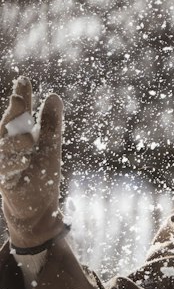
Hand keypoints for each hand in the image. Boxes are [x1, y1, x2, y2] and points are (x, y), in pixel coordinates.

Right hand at [0, 78, 65, 249]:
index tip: (24, 80)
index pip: (18, 112)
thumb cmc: (42, 176)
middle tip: (20, 97)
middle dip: (13, 111)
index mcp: (19, 136)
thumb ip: (50, 124)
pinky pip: (3, 169)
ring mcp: (2, 164)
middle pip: (6, 124)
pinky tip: (23, 163)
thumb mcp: (50, 147)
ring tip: (30, 142)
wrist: (37, 208)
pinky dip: (13, 164)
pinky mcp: (2, 181)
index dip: (20, 97)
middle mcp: (6, 147)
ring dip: (16, 142)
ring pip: (3, 146)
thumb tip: (53, 96)